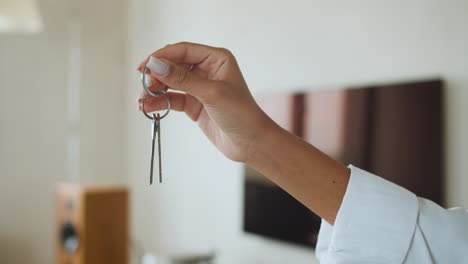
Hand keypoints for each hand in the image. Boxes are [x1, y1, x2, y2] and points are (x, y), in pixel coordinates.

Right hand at [137, 42, 273, 161]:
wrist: (251, 143)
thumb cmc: (241, 114)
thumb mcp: (211, 93)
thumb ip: (182, 79)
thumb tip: (156, 65)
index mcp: (216, 59)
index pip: (183, 51)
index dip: (161, 57)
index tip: (144, 66)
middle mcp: (207, 70)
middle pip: (173, 66)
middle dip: (156, 75)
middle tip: (143, 86)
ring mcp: (199, 88)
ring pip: (170, 83)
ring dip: (154, 90)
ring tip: (142, 101)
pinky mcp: (194, 104)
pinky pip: (172, 99)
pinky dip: (159, 102)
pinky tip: (148, 108)